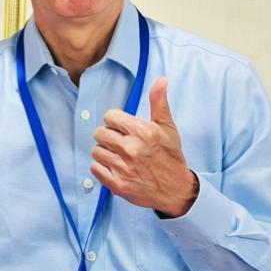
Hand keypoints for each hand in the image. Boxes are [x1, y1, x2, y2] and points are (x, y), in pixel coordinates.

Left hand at [90, 77, 197, 217]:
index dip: (115, 121)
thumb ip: (159, 103)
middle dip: (108, 136)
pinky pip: (95, 168)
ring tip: (118, 156)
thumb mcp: (168, 128)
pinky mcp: (117, 184)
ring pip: (96, 150)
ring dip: (104, 152)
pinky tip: (114, 167)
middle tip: (119, 142)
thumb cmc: (170, 157)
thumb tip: (161, 80)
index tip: (122, 128)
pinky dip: (102, 167)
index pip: (110, 117)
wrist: (175, 190)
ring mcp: (123, 168)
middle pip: (99, 133)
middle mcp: (132, 149)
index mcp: (144, 132)